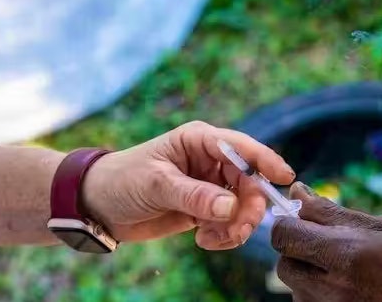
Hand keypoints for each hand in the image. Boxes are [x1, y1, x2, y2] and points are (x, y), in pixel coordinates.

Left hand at [81, 121, 294, 249]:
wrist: (96, 206)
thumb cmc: (122, 180)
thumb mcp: (156, 184)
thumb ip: (194, 195)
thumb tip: (230, 206)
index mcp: (200, 141)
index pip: (242, 147)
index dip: (266, 161)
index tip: (284, 178)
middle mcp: (209, 161)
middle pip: (248, 182)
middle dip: (248, 207)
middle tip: (238, 228)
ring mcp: (208, 186)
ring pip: (242, 206)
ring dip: (236, 226)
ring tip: (214, 238)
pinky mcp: (204, 209)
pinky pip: (228, 223)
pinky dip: (224, 235)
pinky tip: (203, 240)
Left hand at [272, 183, 381, 301]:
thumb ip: (333, 213)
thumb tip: (298, 193)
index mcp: (346, 256)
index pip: (284, 236)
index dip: (288, 224)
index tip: (301, 220)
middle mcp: (335, 290)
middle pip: (285, 266)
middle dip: (298, 251)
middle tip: (328, 244)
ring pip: (297, 290)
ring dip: (310, 275)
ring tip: (349, 269)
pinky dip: (322, 295)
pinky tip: (353, 288)